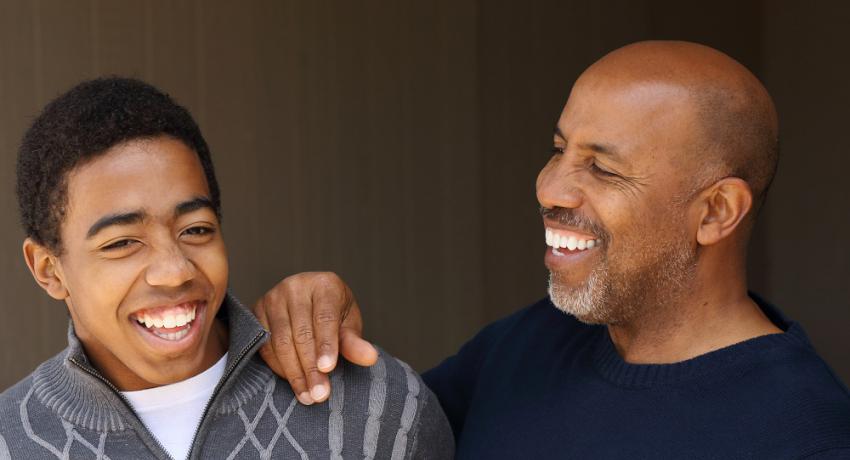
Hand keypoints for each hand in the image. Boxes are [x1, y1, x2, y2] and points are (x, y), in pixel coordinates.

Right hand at [252, 272, 377, 404]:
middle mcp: (296, 286)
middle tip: (320, 394)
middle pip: (301, 333)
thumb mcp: (348, 325)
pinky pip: (264, 345)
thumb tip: (369, 358)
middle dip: (310, 367)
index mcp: (324, 285)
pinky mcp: (257, 311)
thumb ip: (354, 342)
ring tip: (308, 395)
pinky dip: (278, 367)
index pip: (324, 318)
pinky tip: (292, 382)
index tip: (328, 369)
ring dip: (294, 372)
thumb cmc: (333, 314)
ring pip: (280, 341)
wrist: (309, 303)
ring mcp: (273, 297)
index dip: (326, 345)